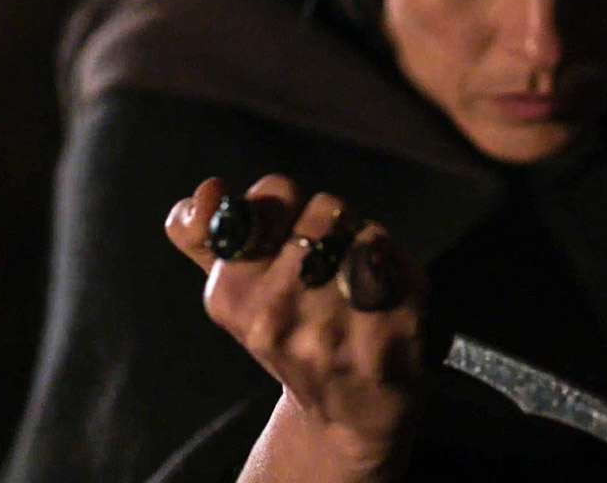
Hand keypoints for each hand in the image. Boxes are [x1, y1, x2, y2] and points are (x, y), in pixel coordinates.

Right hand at [165, 175, 427, 481]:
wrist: (347, 413)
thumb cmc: (294, 337)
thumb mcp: (238, 290)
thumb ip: (205, 235)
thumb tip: (203, 193)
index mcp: (232, 294)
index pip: (273, 194)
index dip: (290, 204)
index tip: (291, 234)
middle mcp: (275, 313)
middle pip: (326, 208)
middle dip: (334, 225)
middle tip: (331, 262)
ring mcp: (330, 330)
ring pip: (366, 233)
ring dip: (369, 247)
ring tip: (359, 282)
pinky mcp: (384, 339)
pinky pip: (402, 266)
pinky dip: (401, 272)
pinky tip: (388, 298)